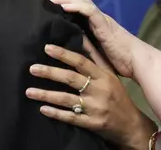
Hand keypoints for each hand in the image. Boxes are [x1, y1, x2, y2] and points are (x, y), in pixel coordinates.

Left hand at [25, 40, 155, 149]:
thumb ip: (95, 56)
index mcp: (102, 76)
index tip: (47, 48)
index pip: (81, 62)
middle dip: (50, 73)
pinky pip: (71, 117)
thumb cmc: (117, 95)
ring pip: (67, 99)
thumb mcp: (110, 74)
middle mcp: (99, 90)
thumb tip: (82, 35)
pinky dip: (56, 113)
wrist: (132, 125)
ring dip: (46, 95)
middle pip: (71, 79)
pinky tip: (42, 109)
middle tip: (32, 68)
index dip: (64, 54)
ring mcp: (95, 107)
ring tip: (29, 91)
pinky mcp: (92, 123)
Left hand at [41, 0, 136, 77]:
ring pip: (81, 0)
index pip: (77, 1)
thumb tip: (68, 41)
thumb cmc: (119, 59)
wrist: (137, 63)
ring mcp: (101, 19)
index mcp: (94, 20)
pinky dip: (76, 7)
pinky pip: (89, 11)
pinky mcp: (105, 26)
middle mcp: (97, 16)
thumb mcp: (96, 49)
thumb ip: (84, 41)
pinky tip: (64, 6)